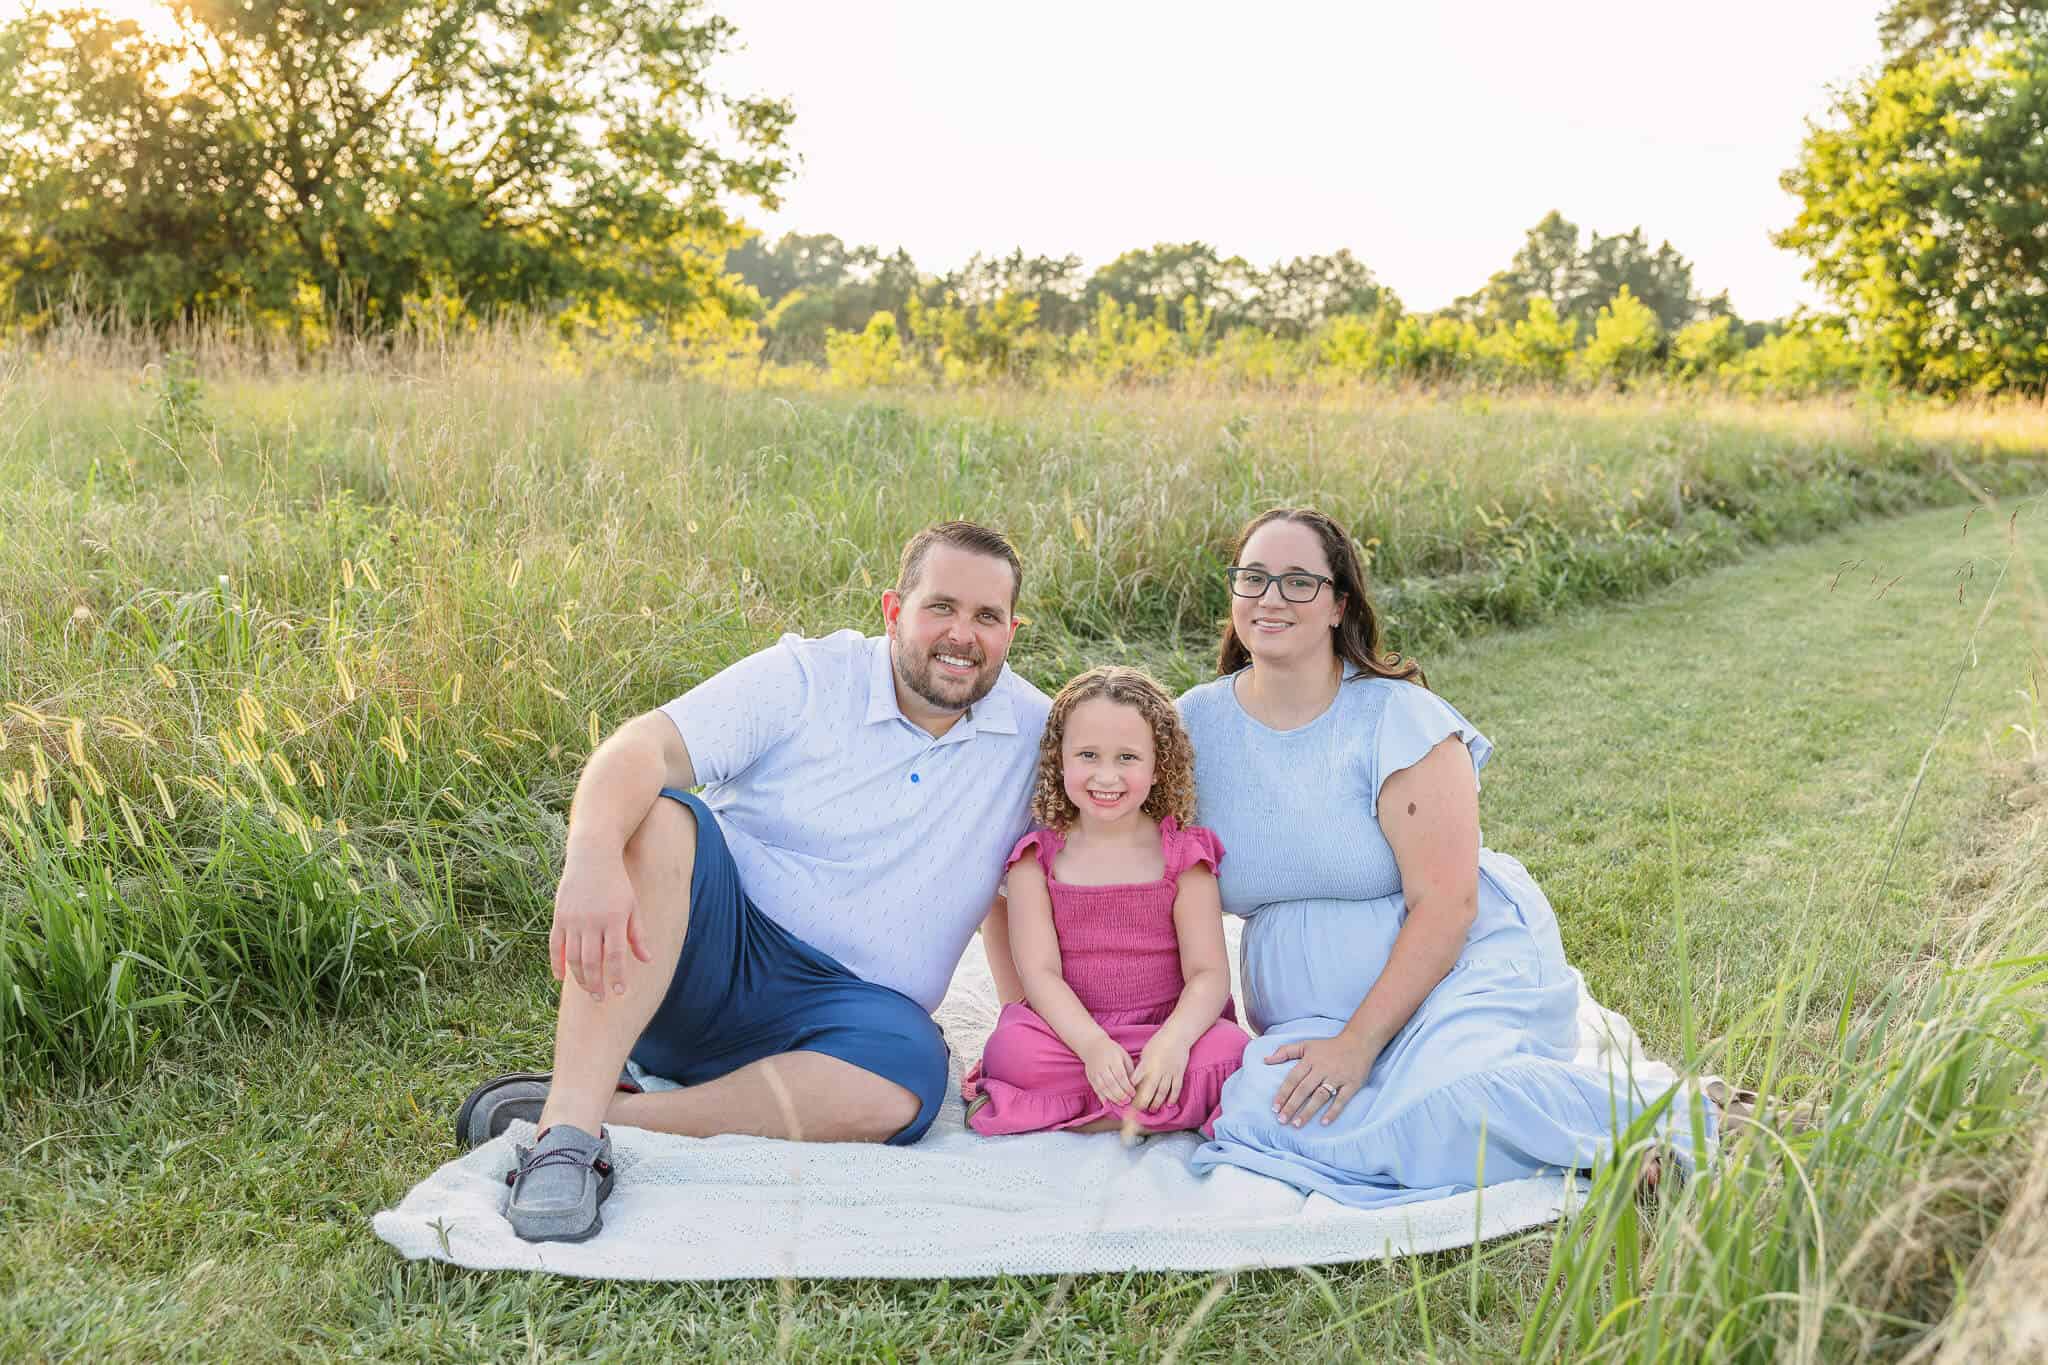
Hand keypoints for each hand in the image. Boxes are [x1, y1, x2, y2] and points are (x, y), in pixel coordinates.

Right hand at [550, 846, 651, 1000]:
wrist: (592, 856)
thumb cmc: (617, 883)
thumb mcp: (632, 906)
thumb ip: (638, 935)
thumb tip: (647, 960)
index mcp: (614, 919)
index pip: (616, 955)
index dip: (617, 976)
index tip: (620, 992)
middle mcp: (592, 921)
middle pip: (592, 961)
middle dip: (596, 984)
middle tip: (601, 999)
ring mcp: (573, 920)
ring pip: (573, 957)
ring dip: (580, 978)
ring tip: (588, 990)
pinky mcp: (559, 917)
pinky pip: (555, 946)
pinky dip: (557, 964)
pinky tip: (561, 978)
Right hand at [1079, 1035, 1135, 1106]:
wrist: (1093, 1046)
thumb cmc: (1113, 1052)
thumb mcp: (1124, 1056)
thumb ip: (1129, 1070)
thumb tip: (1134, 1085)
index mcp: (1113, 1059)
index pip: (1120, 1075)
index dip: (1127, 1086)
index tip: (1133, 1093)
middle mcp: (1102, 1066)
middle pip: (1111, 1083)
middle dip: (1120, 1094)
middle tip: (1128, 1101)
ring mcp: (1094, 1072)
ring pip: (1103, 1088)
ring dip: (1112, 1098)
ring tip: (1121, 1104)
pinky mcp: (1090, 1078)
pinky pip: (1096, 1089)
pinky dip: (1102, 1098)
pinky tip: (1109, 1104)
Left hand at [1131, 1034, 1191, 1111]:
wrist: (1176, 1036)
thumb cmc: (1158, 1044)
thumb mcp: (1145, 1054)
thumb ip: (1141, 1068)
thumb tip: (1135, 1082)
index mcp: (1146, 1065)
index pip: (1135, 1082)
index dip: (1131, 1093)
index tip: (1127, 1101)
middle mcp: (1156, 1070)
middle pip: (1149, 1091)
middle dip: (1143, 1103)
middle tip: (1138, 1112)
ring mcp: (1169, 1073)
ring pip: (1162, 1092)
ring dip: (1157, 1103)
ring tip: (1152, 1110)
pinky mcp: (1179, 1073)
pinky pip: (1176, 1088)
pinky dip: (1173, 1097)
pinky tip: (1169, 1104)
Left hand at [1266, 1031, 1379, 1127]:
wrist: (1359, 1042)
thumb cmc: (1329, 1046)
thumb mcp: (1306, 1044)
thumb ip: (1285, 1052)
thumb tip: (1265, 1060)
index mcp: (1310, 1060)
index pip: (1293, 1078)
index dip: (1283, 1093)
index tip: (1274, 1108)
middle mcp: (1322, 1069)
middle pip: (1304, 1089)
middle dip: (1292, 1105)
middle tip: (1282, 1120)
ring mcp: (1337, 1077)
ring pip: (1320, 1096)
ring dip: (1308, 1111)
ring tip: (1297, 1124)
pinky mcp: (1352, 1084)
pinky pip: (1342, 1100)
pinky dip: (1333, 1111)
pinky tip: (1324, 1122)